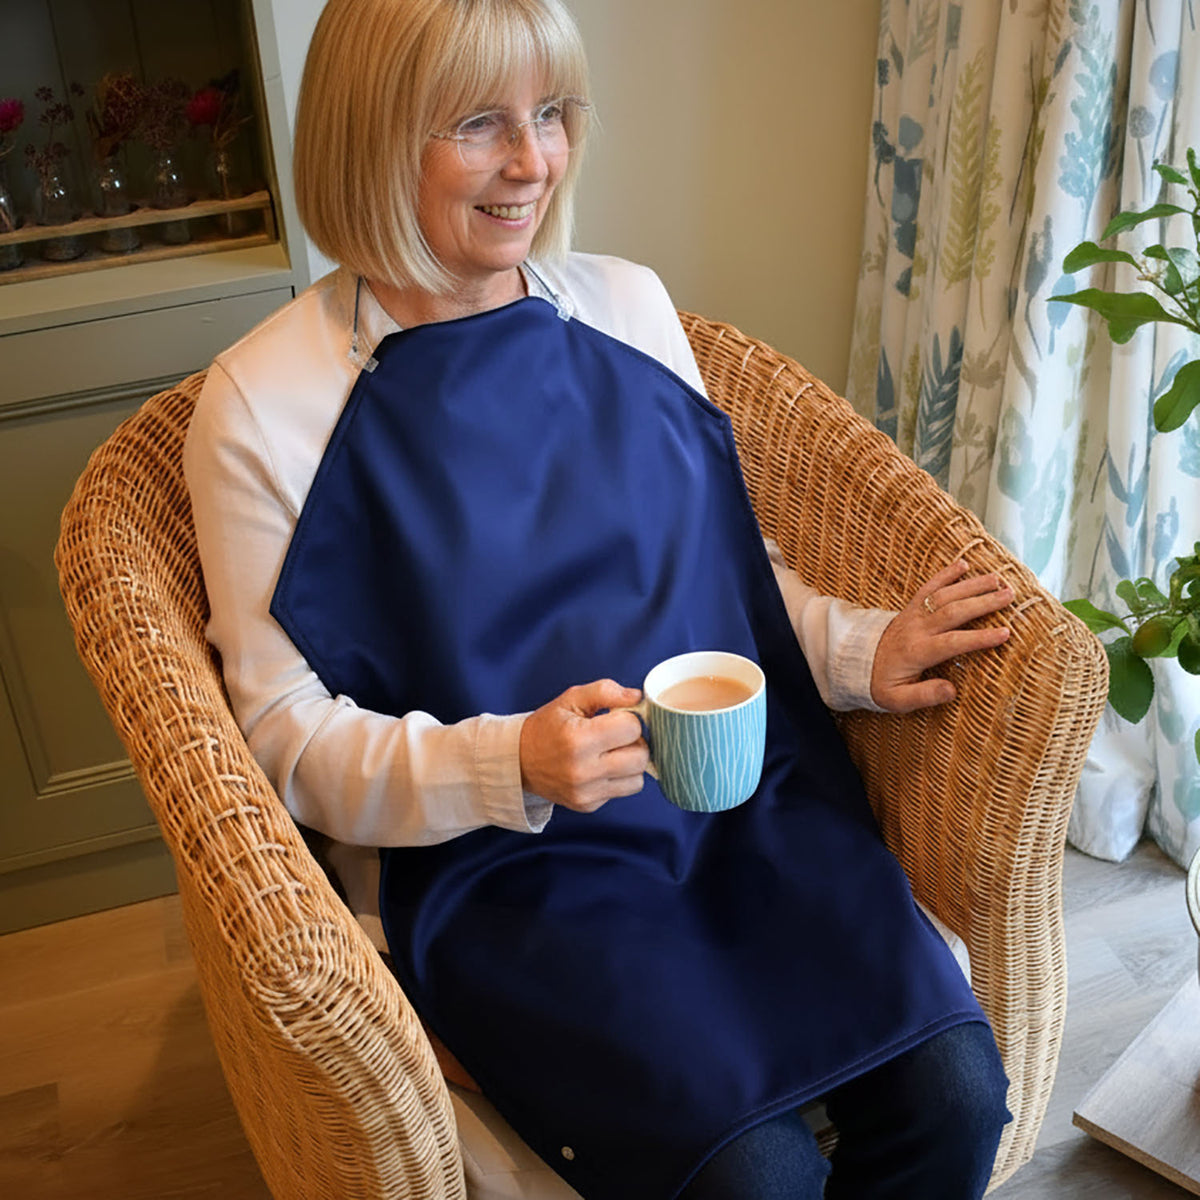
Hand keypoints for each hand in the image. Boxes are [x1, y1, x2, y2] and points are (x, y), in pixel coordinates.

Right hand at [519, 679, 649, 811]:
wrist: (519, 761)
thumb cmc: (547, 727)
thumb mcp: (570, 699)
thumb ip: (605, 691)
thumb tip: (637, 697)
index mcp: (578, 739)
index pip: (632, 728)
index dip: (628, 718)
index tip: (614, 718)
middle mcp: (583, 770)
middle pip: (641, 757)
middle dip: (635, 742)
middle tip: (617, 735)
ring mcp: (586, 793)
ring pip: (638, 779)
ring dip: (631, 763)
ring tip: (612, 753)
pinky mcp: (588, 806)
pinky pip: (623, 791)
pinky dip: (619, 778)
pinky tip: (601, 768)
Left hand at [871, 560, 1013, 712]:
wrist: (857, 662)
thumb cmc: (883, 683)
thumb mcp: (897, 700)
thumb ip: (924, 695)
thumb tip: (952, 690)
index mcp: (916, 652)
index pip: (951, 642)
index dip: (978, 637)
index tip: (1005, 633)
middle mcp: (916, 629)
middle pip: (952, 611)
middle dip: (981, 603)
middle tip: (1009, 596)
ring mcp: (913, 614)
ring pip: (944, 595)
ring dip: (971, 585)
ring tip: (998, 580)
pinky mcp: (911, 607)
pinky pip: (928, 586)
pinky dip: (945, 574)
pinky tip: (965, 564)